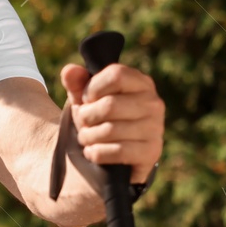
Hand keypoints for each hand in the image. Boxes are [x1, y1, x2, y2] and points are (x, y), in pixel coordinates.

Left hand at [61, 61, 164, 182]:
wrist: (114, 155)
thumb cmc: (99, 117)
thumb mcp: (85, 97)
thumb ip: (75, 82)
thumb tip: (69, 71)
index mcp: (140, 82)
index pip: (116, 75)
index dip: (92, 88)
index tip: (87, 100)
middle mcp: (153, 103)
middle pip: (109, 105)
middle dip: (86, 116)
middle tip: (83, 123)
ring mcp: (155, 128)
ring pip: (109, 130)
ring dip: (88, 137)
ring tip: (86, 137)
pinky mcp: (151, 152)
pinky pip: (117, 152)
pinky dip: (97, 153)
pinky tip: (93, 151)